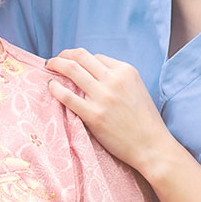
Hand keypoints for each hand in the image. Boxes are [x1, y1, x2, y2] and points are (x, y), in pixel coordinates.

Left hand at [46, 48, 170, 172]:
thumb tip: (92, 72)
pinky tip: (51, 86)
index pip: (96, 57)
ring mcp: (103, 97)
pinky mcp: (94, 115)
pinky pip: (67, 96)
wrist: (151, 147)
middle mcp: (114, 80)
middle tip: (55, 60)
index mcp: (126, 71)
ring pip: (72, 70)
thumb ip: (117, 78)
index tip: (74, 64)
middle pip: (81, 57)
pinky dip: (55, 87)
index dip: (83, 60)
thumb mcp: (136, 89)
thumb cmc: (144, 121)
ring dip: (56, 64)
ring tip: (49, 66)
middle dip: (64, 55)